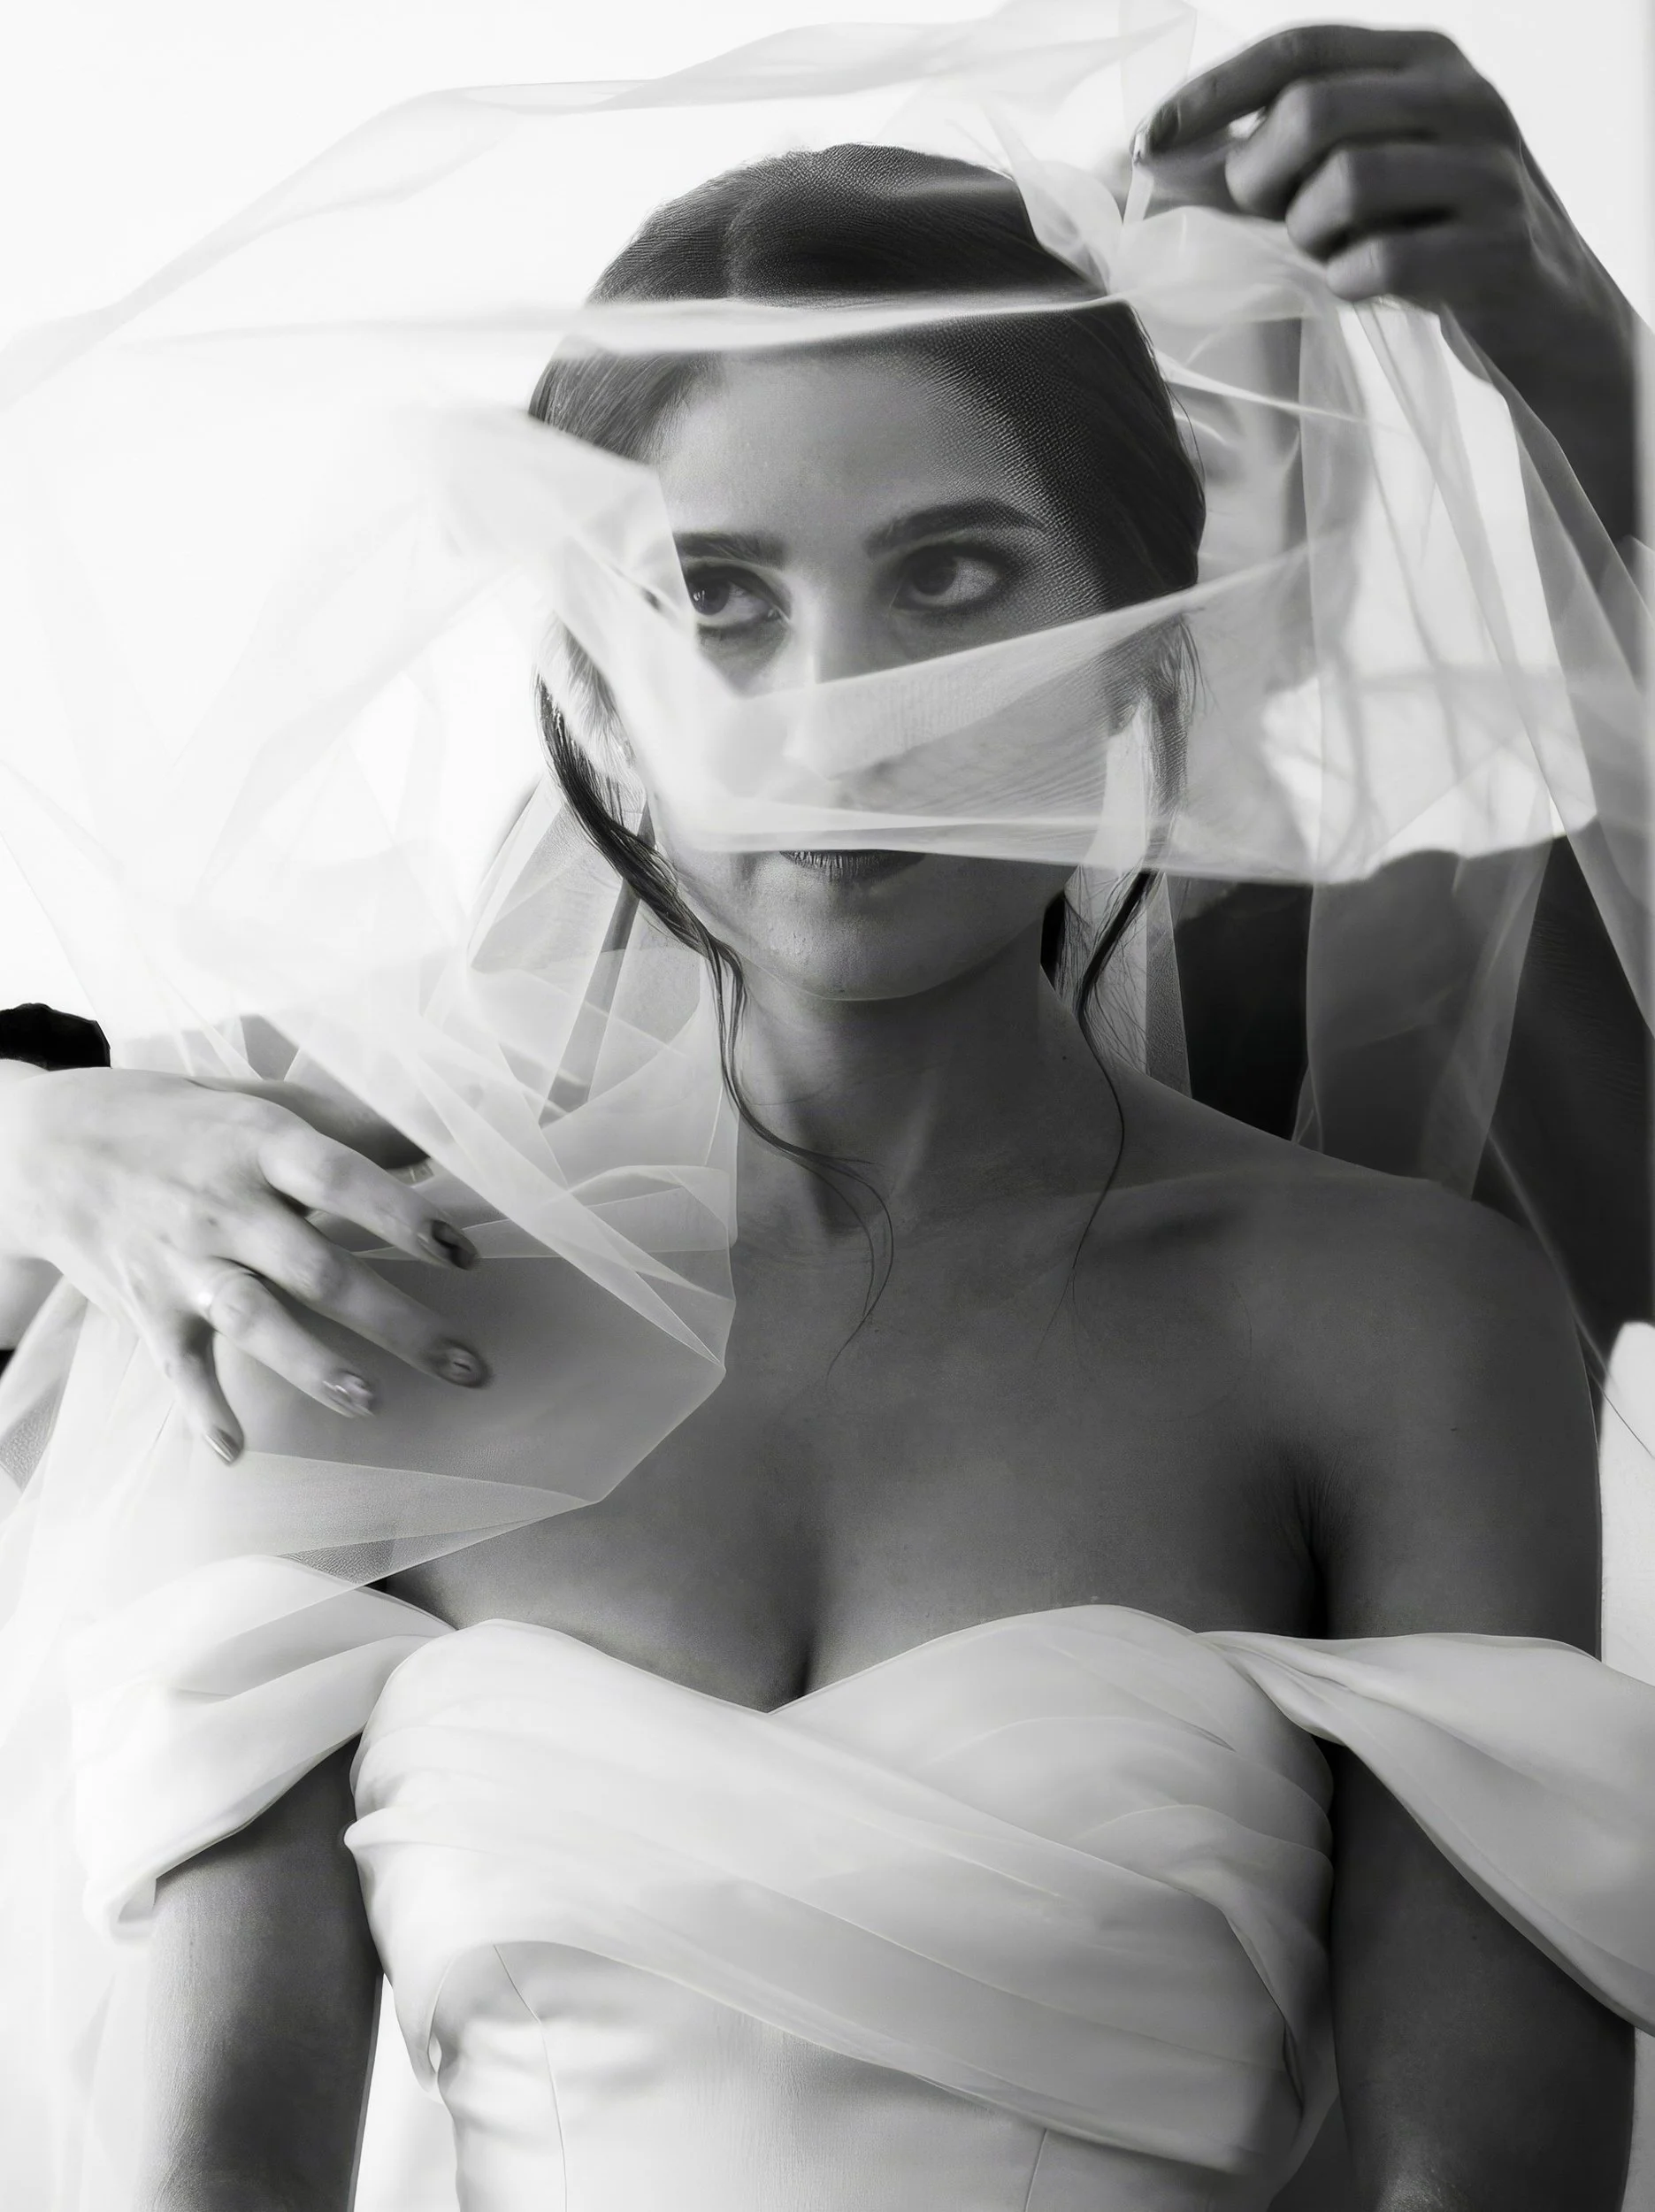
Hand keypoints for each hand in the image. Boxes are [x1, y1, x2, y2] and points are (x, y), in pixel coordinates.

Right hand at [0, 1066, 490, 1461]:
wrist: (41, 1146)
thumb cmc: (176, 1119)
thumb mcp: (255, 1100)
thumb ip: (345, 1124)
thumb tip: (437, 1137)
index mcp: (259, 1142)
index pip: (341, 1178)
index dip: (402, 1215)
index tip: (462, 1254)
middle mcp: (224, 1205)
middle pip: (319, 1269)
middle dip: (397, 1323)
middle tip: (468, 1367)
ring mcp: (182, 1261)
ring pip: (255, 1319)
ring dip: (312, 1365)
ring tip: (370, 1402)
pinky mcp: (146, 1307)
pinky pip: (177, 1366)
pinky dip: (201, 1409)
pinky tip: (233, 1451)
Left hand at [1139, 25, 1640, 544]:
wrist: (1546, 311)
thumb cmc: (1431, 237)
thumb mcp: (1365, 177)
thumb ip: (1284, 160)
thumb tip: (1167, 162)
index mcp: (1423, 59)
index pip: (1298, 50)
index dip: (1213, 96)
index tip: (1149, 144)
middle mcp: (1463, 96)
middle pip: (1314, 110)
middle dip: (1260, 175)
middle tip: (1264, 219)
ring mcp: (1487, 168)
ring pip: (1346, 182)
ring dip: (1309, 234)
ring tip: (1327, 254)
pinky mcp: (1497, 244)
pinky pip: (1384, 259)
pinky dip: (1349, 282)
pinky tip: (1358, 287)